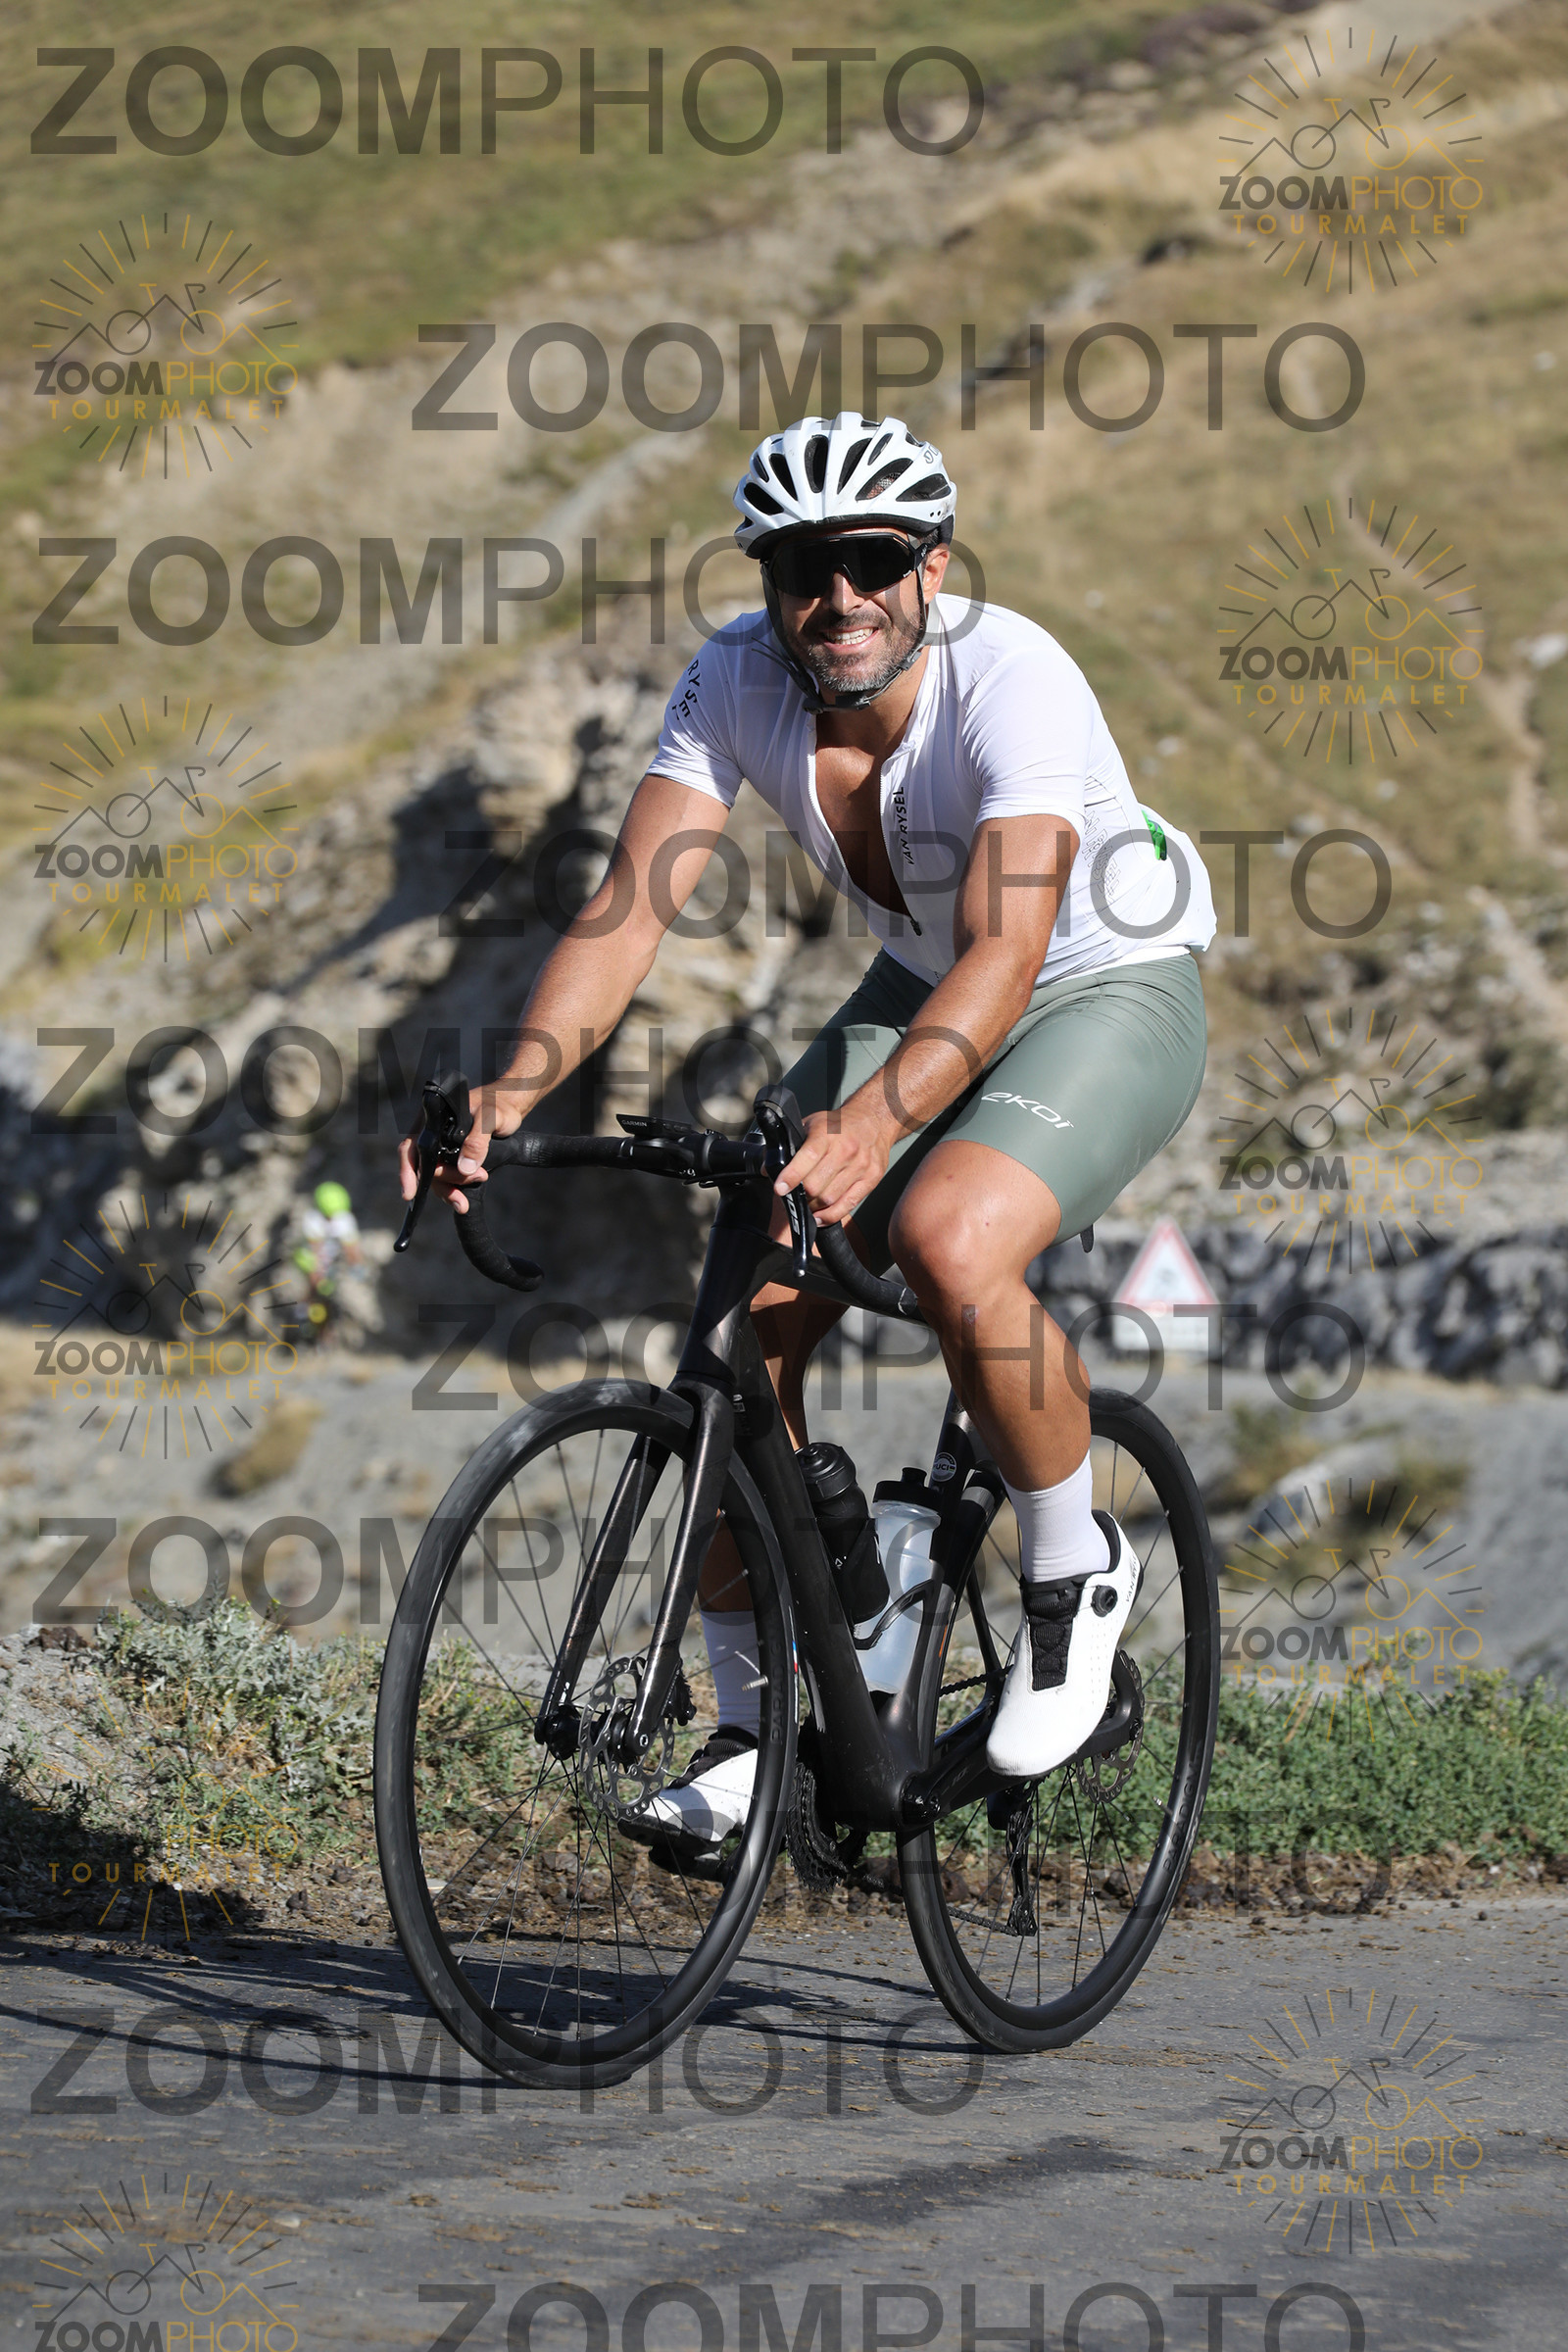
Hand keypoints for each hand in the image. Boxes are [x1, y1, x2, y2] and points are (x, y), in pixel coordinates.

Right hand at [397, 1085, 530, 1215]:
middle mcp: (434, 1135)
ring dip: (450, 1190)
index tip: (410, 1193)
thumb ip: (477, 1141)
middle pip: (426, 1166)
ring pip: (437, 1176)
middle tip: (465, 1192)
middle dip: (443, 1183)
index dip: (407, 1170)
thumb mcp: (490, 1118)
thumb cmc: (498, 1104)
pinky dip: (455, 1190)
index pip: (412, 1145)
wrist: (511, 1107)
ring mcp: (444, 1148)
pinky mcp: (455, 1158)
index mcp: (433, 1119)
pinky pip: (449, 1178)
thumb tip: (464, 1168)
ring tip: (464, 1201)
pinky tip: (463, 1199)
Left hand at [775, 1104, 890, 1227]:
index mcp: (827, 1135)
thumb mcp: (811, 1125)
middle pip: (817, 1185)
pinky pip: (849, 1204)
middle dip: (801, 1195)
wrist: (874, 1119)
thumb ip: (790, 1145)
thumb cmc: (839, 1125)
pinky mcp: (871, 1178)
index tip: (780, 1188)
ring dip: (814, 1206)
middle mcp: (845, 1150)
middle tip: (794, 1196)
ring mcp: (860, 1166)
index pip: (807, 1158)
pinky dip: (831, 1215)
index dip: (791, 1177)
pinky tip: (820, 1216)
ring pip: (830, 1198)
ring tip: (808, 1204)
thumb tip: (768, 1169)